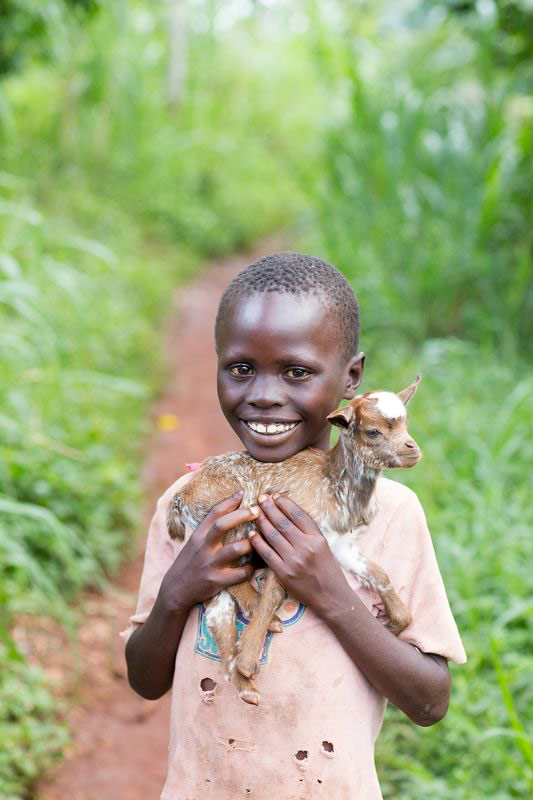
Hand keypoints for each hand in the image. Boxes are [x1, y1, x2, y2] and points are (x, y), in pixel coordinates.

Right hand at [160, 492, 257, 611]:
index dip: (229, 501)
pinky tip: (257, 566)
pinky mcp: (216, 581)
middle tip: (257, 510)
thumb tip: (230, 512)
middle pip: (222, 526)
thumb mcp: (194, 542)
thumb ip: (209, 529)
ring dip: (250, 544)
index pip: (213, 513)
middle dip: (241, 515)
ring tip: (260, 540)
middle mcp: (203, 547)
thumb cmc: (190, 562)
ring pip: (234, 550)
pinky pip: (239, 574)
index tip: (243, 493)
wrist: (175, 590)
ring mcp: (209, 564)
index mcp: (198, 535)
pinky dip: (251, 569)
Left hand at [248, 494, 351, 615]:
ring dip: (262, 521)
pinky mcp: (284, 573)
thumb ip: (308, 531)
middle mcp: (306, 547)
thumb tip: (288, 512)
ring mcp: (294, 560)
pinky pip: (267, 553)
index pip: (298, 515)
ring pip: (273, 535)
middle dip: (270, 508)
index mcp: (317, 538)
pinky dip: (258, 542)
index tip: (276, 496)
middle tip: (261, 498)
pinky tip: (252, 534)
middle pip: (283, 522)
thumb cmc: (327, 569)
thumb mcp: (323, 546)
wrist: (330, 597)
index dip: (285, 503)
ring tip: (255, 512)